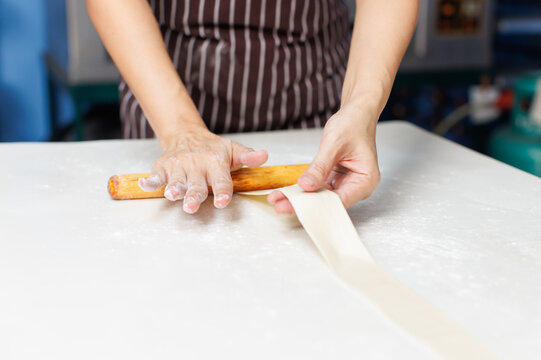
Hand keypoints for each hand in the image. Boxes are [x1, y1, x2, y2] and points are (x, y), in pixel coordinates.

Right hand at [139, 127, 267, 213]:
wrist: (187, 135)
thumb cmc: (213, 149)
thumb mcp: (233, 150)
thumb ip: (247, 157)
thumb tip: (264, 156)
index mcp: (215, 162)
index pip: (221, 180)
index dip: (222, 191)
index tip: (223, 202)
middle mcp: (196, 164)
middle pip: (196, 184)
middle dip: (193, 195)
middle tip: (192, 205)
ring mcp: (178, 166)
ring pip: (176, 180)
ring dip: (174, 188)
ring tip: (172, 195)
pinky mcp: (163, 167)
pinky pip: (156, 175)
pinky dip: (150, 180)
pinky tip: (146, 184)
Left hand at [268, 105, 379, 212]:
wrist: (356, 114)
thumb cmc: (353, 124)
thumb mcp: (333, 144)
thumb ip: (320, 167)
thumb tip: (306, 185)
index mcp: (365, 180)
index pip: (339, 201)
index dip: (315, 206)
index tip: (295, 207)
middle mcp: (358, 187)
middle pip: (329, 203)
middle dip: (304, 205)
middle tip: (281, 206)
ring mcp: (347, 184)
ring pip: (322, 198)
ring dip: (301, 199)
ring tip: (279, 200)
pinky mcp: (337, 180)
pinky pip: (319, 189)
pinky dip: (304, 190)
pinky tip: (288, 192)